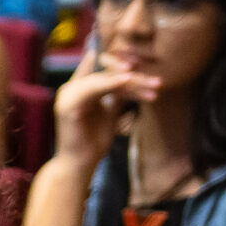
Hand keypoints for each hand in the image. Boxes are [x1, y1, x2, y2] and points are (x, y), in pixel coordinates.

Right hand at [51, 41, 156, 169]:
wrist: (79, 164)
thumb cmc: (93, 140)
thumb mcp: (109, 111)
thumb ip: (115, 94)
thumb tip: (134, 78)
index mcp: (78, 88)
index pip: (100, 66)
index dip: (121, 62)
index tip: (144, 65)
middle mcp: (70, 88)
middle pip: (104, 70)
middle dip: (133, 75)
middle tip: (157, 82)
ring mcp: (67, 95)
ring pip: (103, 78)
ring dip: (131, 81)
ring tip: (155, 86)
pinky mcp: (69, 105)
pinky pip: (94, 88)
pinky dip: (112, 83)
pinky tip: (129, 80)